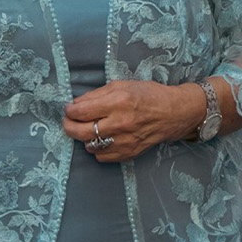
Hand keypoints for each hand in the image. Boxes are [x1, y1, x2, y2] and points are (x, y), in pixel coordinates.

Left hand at [62, 80, 206, 162]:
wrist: (173, 113)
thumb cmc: (148, 95)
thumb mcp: (122, 85)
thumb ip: (97, 94)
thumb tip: (76, 104)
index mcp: (118, 102)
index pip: (82, 111)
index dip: (70, 110)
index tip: (69, 109)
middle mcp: (120, 123)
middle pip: (81, 132)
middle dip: (68, 126)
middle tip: (68, 122)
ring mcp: (124, 141)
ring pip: (89, 145)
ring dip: (85, 137)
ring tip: (89, 129)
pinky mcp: (128, 153)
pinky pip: (102, 156)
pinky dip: (97, 148)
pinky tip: (102, 139)